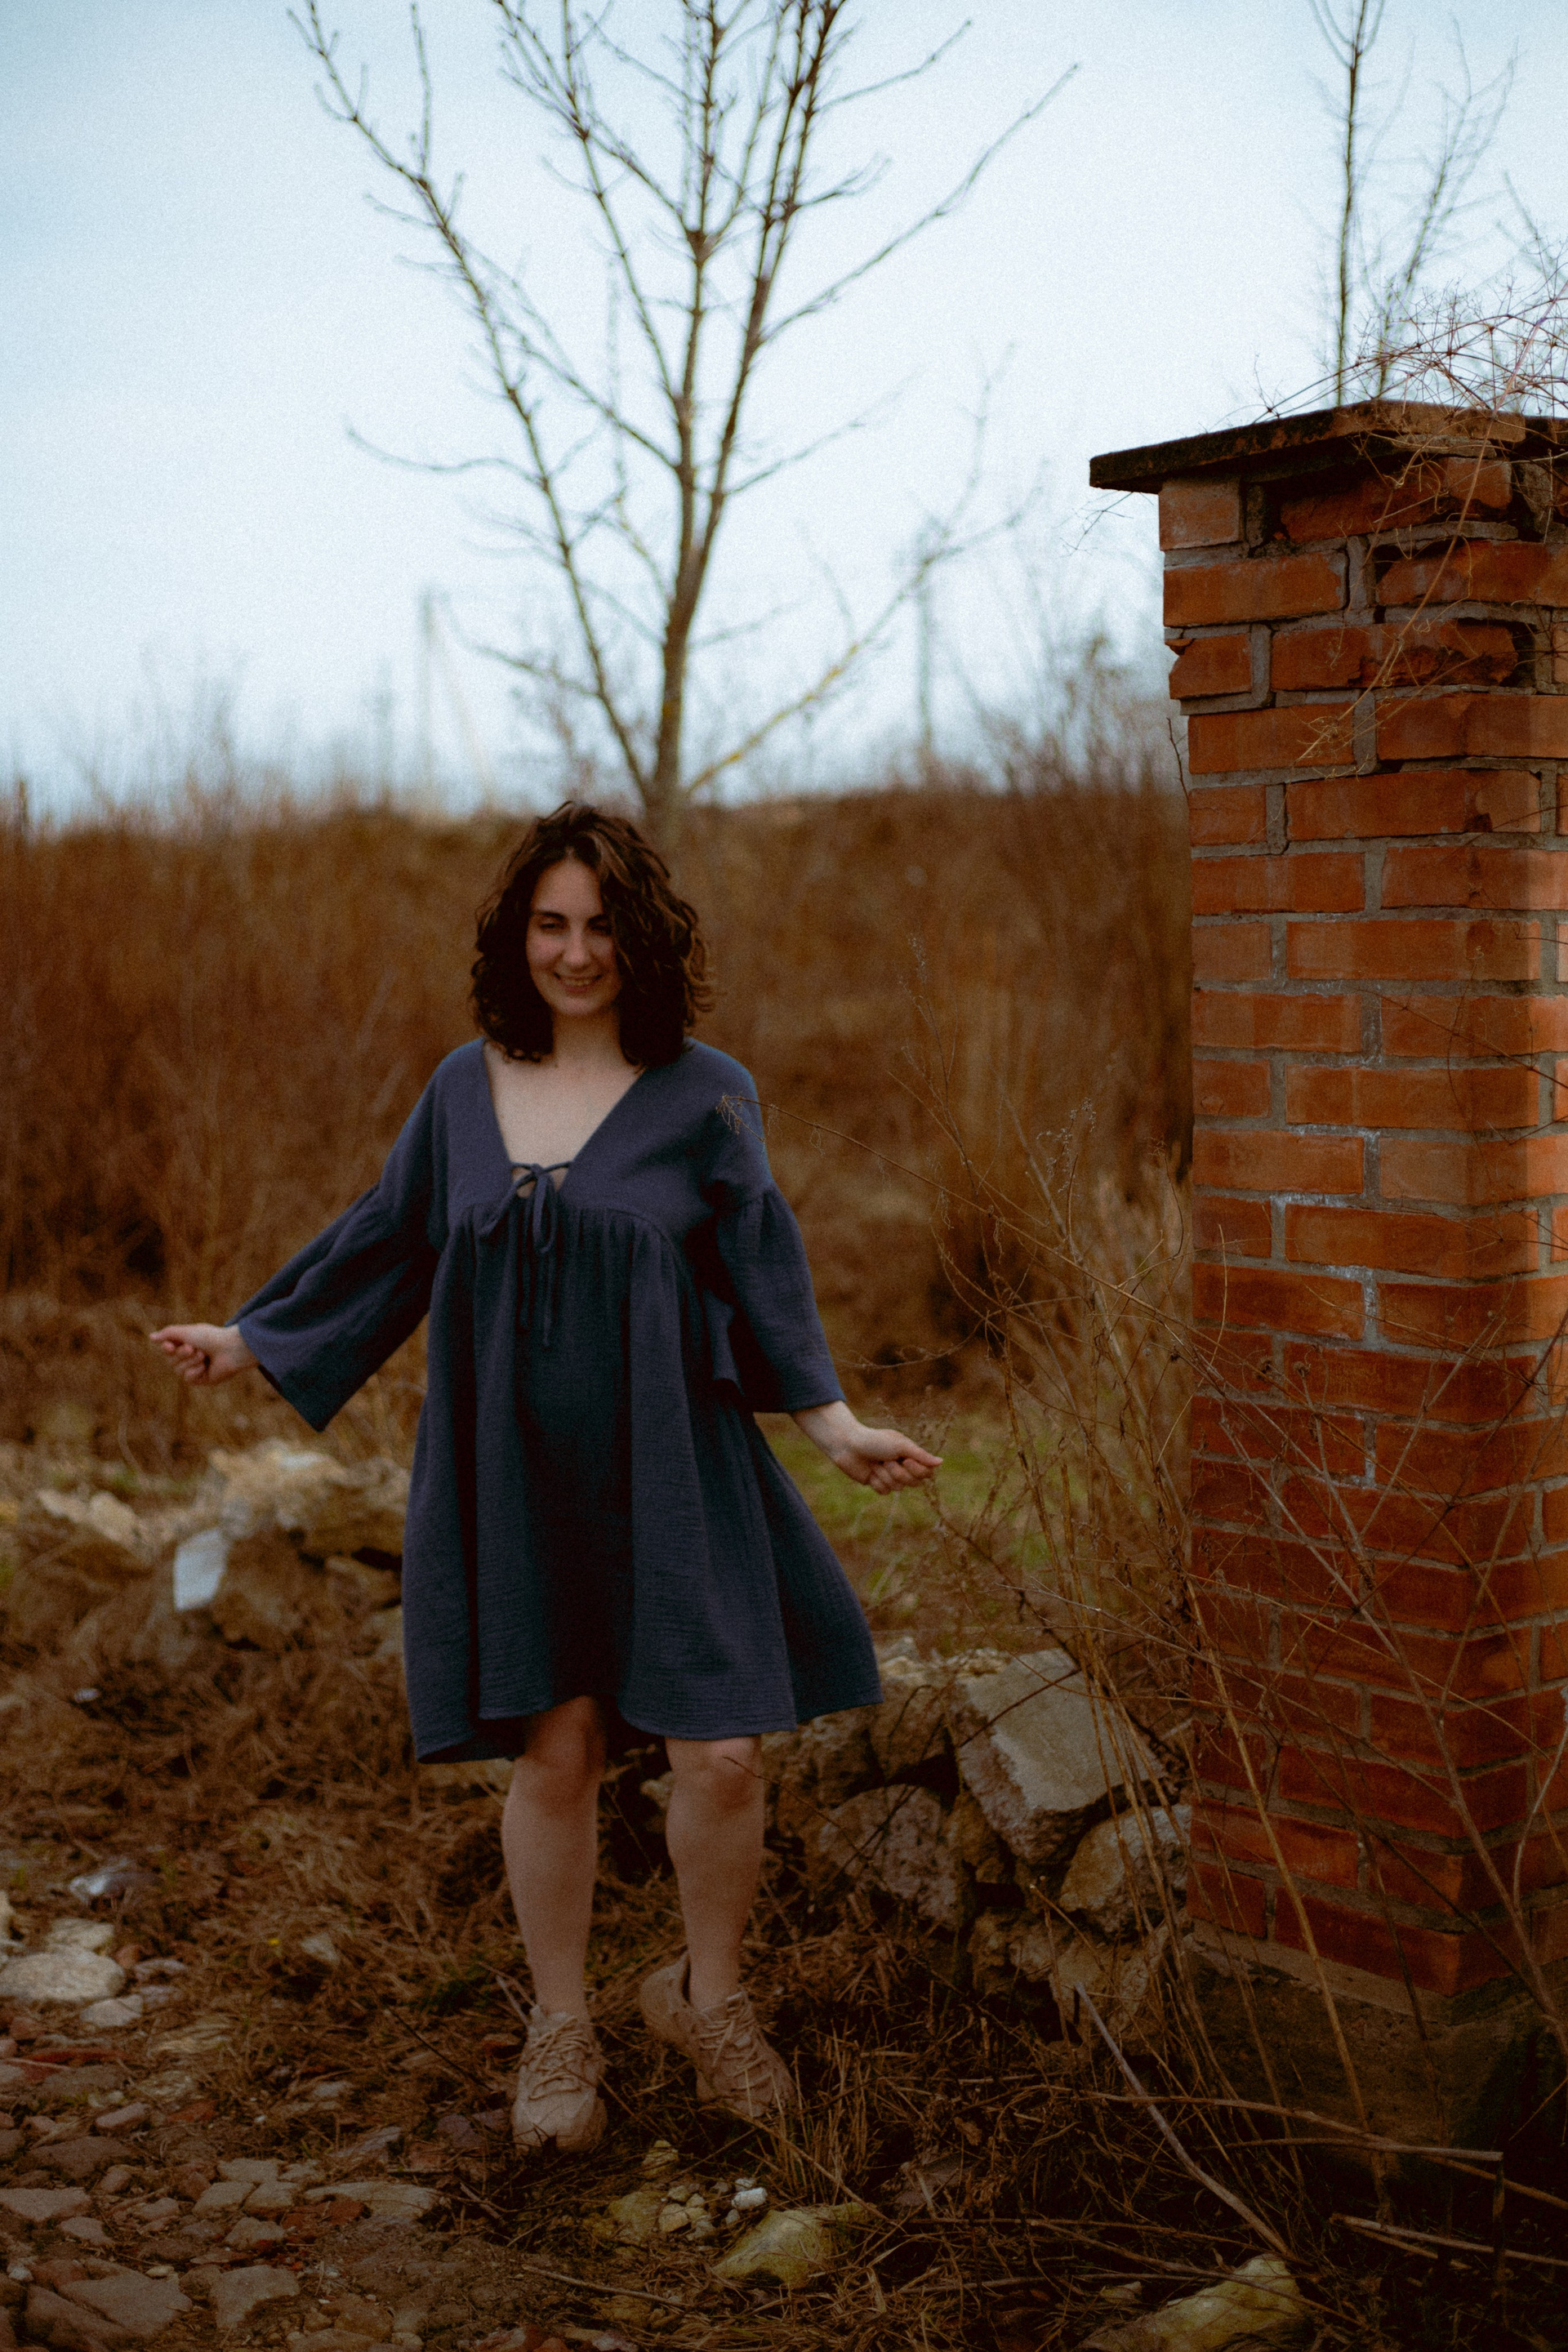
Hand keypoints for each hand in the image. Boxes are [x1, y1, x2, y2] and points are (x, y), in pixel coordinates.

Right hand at [150, 1322, 255, 1386]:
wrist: (230, 1348)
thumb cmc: (210, 1337)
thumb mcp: (187, 1332)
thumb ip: (168, 1334)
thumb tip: (151, 1337)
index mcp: (185, 1343)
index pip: (166, 1349)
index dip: (166, 1349)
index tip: (170, 1346)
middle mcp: (188, 1356)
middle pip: (170, 1361)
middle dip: (181, 1354)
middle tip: (193, 1348)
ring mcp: (195, 1368)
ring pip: (178, 1370)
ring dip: (190, 1361)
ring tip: (203, 1355)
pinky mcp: (201, 1379)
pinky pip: (188, 1378)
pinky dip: (195, 1371)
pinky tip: (206, 1366)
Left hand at [792, 1401, 941, 1494]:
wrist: (848, 1445)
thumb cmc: (875, 1440)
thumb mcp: (900, 1445)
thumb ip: (921, 1455)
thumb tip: (941, 1462)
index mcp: (910, 1455)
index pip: (926, 1472)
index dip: (918, 1470)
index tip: (906, 1460)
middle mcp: (902, 1466)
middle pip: (913, 1483)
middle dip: (899, 1473)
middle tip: (886, 1460)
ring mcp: (890, 1476)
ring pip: (898, 1488)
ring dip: (885, 1476)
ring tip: (876, 1463)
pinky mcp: (877, 1483)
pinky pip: (884, 1491)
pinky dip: (877, 1482)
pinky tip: (869, 1472)